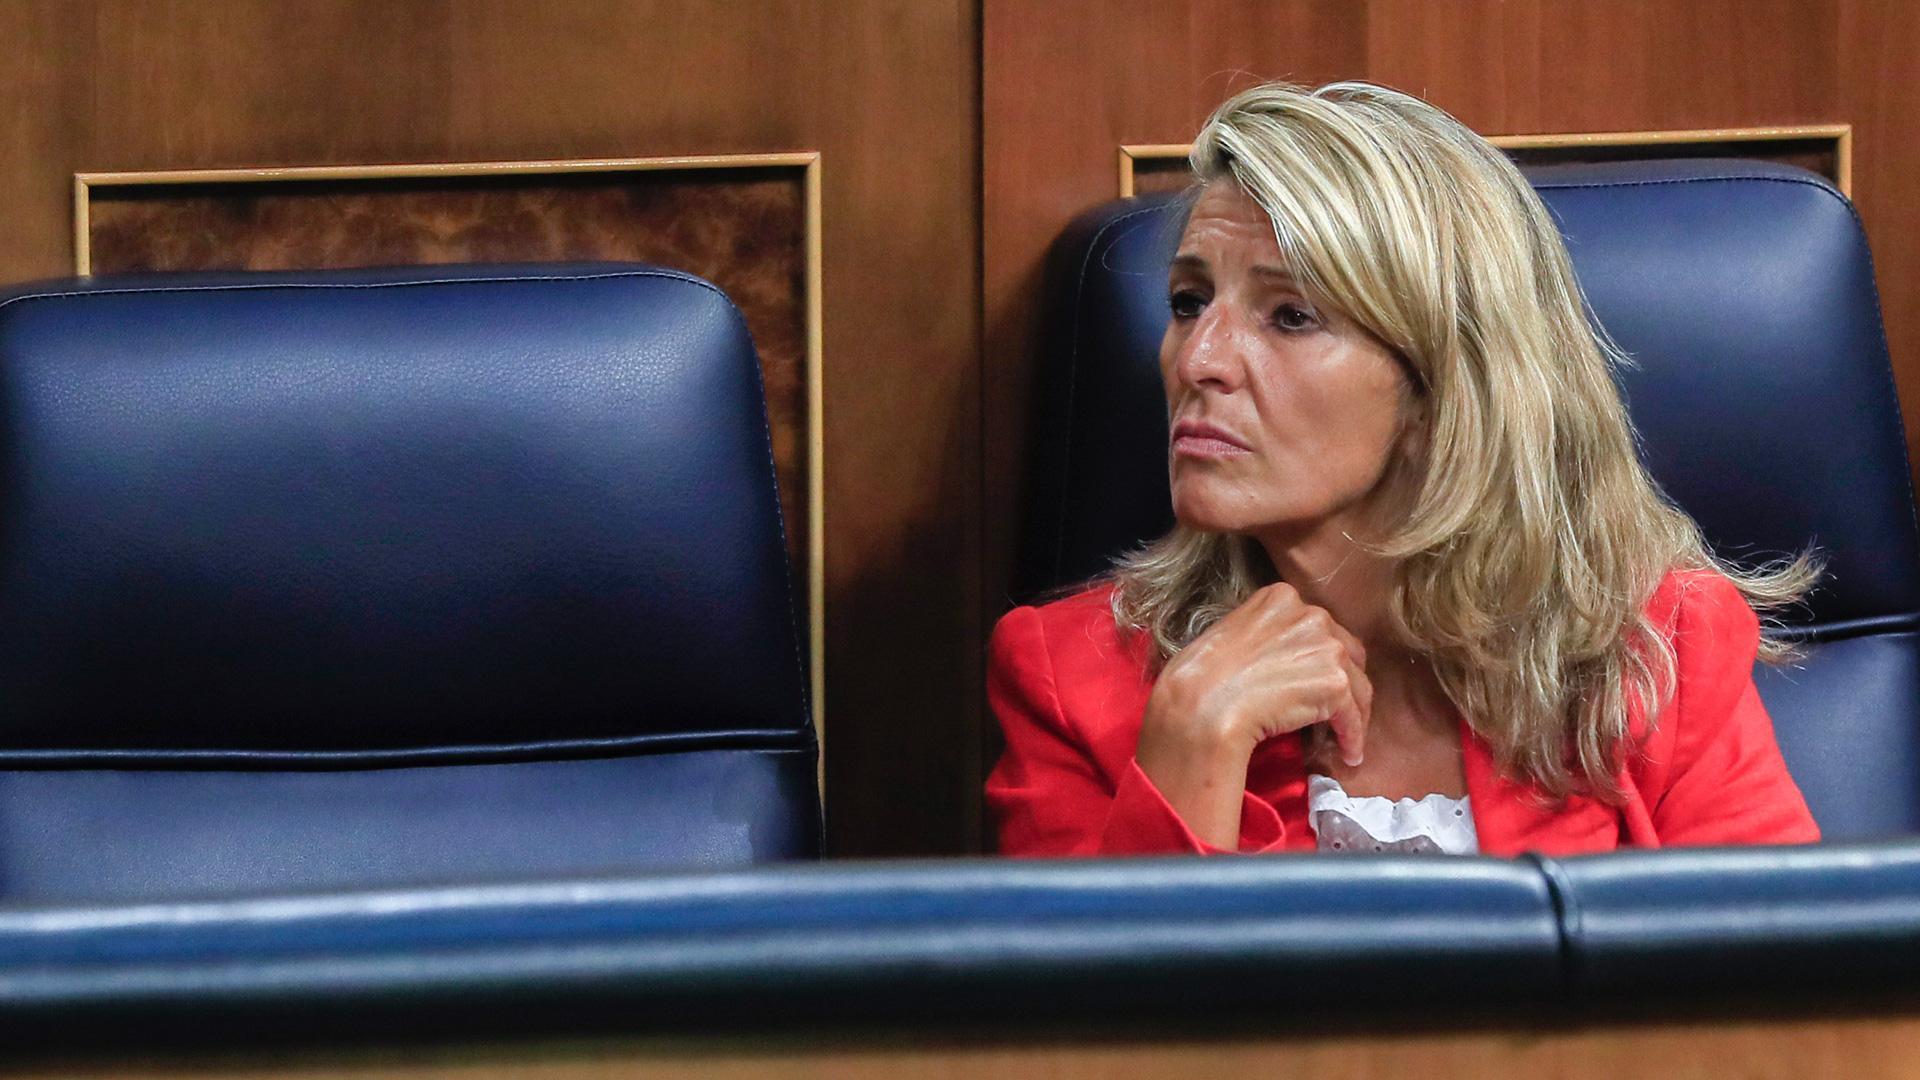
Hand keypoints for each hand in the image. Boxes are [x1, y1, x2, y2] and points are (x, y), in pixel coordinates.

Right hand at [1135, 582, 1373, 847]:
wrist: (1201, 706)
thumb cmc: (1200, 677)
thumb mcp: (1232, 633)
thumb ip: (1265, 634)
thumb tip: (1283, 660)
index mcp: (1281, 597)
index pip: (1318, 628)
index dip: (1318, 657)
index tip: (1313, 680)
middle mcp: (1310, 613)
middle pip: (1345, 652)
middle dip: (1342, 680)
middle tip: (1334, 709)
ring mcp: (1326, 646)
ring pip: (1357, 685)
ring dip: (1352, 713)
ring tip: (1344, 738)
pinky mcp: (1335, 683)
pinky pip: (1354, 716)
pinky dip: (1353, 738)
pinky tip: (1348, 754)